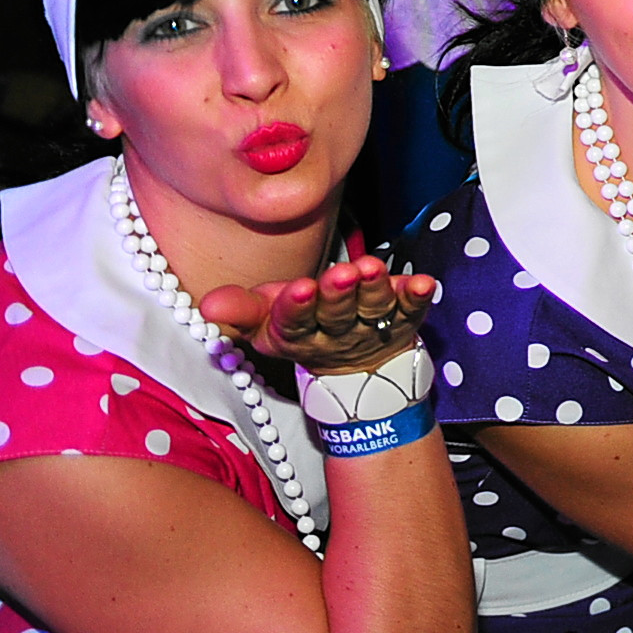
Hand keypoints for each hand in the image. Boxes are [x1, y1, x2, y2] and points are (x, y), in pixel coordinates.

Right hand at [200, 256, 435, 375]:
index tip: (298, 290)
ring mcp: (373, 327)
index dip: (296, 307)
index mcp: (297, 335)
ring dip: (375, 289)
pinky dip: (419, 296)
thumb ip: (239, 311)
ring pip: (375, 308)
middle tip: (341, 274)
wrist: (355, 363)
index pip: (294, 323)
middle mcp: (337, 334)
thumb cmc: (303, 324)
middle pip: (338, 314)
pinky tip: (424, 283)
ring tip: (372, 269)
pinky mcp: (405, 319)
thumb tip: (208, 306)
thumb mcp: (265, 320)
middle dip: (338, 294)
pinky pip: (414, 309)